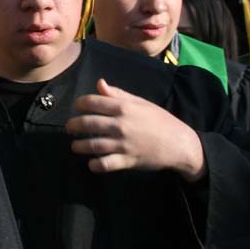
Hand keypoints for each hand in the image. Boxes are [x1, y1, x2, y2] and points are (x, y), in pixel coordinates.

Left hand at [65, 78, 207, 181]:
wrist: (180, 144)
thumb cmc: (159, 120)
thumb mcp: (140, 103)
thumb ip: (118, 94)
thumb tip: (99, 83)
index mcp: (123, 108)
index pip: (92, 102)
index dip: (80, 103)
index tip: (77, 107)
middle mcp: (121, 125)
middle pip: (88, 123)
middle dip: (74, 125)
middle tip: (69, 128)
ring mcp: (124, 144)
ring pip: (93, 145)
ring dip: (80, 146)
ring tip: (75, 146)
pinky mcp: (128, 160)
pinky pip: (106, 164)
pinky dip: (95, 165)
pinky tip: (91, 163)